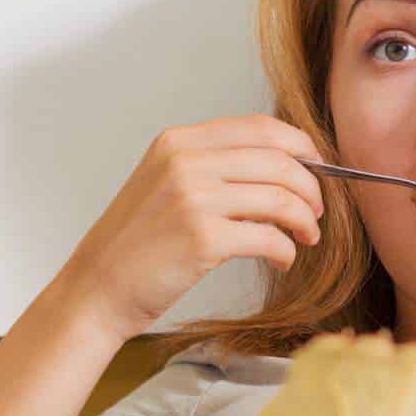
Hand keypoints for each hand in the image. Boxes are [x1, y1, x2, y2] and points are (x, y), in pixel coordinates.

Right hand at [57, 115, 325, 340]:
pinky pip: (270, 237)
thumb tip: (284, 167)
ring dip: (305, 219)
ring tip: (306, 237)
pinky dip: (287, 249)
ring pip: (281, 197)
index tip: (319, 167)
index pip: (260, 127)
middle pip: (279, 159)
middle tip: (317, 211)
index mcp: (178, 141)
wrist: (96, 289)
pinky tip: (283, 259)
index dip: (301, 145)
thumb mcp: (167, 185)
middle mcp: (185, 161)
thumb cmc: (137, 245)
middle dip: (311, 186)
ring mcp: (193, 198)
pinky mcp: (203, 238)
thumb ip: (214, 167)